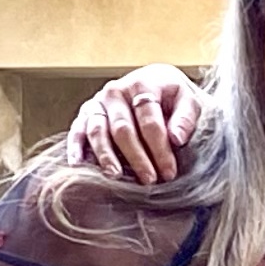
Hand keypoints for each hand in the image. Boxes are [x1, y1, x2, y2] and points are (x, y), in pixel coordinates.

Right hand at [70, 65, 207, 182]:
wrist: (155, 84)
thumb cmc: (172, 97)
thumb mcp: (189, 101)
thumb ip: (185, 118)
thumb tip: (176, 139)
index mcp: (142, 84)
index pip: (150, 121)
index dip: (160, 149)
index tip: (169, 172)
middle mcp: (116, 91)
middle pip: (123, 129)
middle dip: (137, 157)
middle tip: (149, 180)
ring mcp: (98, 102)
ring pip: (98, 131)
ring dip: (106, 156)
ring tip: (115, 176)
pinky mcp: (86, 113)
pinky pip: (77, 131)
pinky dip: (75, 147)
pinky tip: (78, 165)